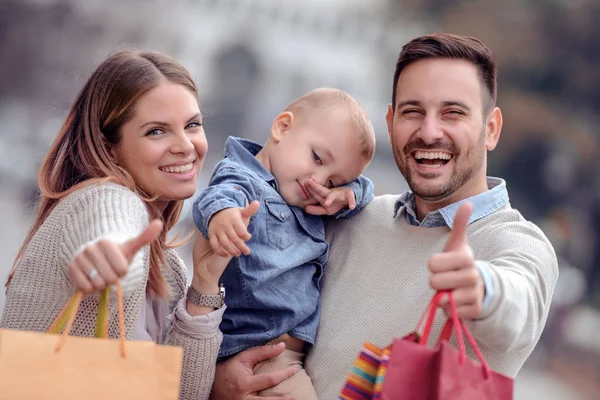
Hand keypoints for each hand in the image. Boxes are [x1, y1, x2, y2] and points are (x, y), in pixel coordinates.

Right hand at [67, 219, 162, 293]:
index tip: (119, 265)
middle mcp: (90, 248)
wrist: (97, 261)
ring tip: (100, 275)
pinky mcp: (71, 269)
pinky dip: (91, 288)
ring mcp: (79, 258)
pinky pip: (85, 287)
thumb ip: (145, 237)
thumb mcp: (130, 248)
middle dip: (113, 279)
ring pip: (98, 283)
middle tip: (109, 272)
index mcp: (106, 242)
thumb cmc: (116, 256)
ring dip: (102, 284)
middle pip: (110, 277)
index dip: (123, 272)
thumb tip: (159, 223)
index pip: (122, 269)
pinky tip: (91, 280)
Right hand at [208, 201, 259, 256]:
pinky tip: (226, 255)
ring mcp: (217, 230)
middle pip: (234, 239)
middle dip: (242, 247)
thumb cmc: (233, 214)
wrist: (216, 211)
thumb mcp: (241, 211)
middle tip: (247, 252)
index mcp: (234, 219)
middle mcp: (225, 225)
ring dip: (232, 251)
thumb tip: (257, 203)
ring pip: (224, 243)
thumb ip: (250, 210)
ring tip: (238, 254)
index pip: (241, 231)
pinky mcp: (211, 234)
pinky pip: (214, 245)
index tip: (248, 237)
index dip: (246, 236)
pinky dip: (219, 251)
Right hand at [210, 343, 298, 399]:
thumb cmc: (227, 369)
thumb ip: (262, 352)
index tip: (296, 369)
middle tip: (300, 397)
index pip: (269, 380)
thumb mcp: (243, 358)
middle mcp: (244, 399)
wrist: (209, 385)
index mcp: (244, 384)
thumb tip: (282, 346)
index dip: (284, 374)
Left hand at [304, 179, 355, 215]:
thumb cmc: (336, 203)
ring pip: (334, 196)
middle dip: (315, 188)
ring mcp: (340, 195)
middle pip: (322, 191)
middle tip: (308, 182)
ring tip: (326, 203)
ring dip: (330, 198)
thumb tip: (306, 209)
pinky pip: (350, 199)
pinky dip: (351, 202)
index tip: (303, 184)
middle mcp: (331, 194)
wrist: (350, 198)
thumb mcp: (326, 209)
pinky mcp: (349, 196)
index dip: (310, 190)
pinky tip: (351, 207)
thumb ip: (316, 210)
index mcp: (325, 196)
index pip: (316, 194)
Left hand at [428, 202, 484, 319]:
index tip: (442, 264)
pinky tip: (456, 301)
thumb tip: (467, 203)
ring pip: (442, 299)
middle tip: (445, 278)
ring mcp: (474, 294)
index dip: (433, 265)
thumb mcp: (458, 245)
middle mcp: (473, 276)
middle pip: (434, 282)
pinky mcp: (475, 310)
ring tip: (451, 289)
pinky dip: (448, 309)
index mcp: (467, 258)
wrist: (481, 286)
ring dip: (442, 295)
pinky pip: (450, 312)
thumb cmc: (461, 263)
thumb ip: (459, 225)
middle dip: (435, 281)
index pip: (432, 263)